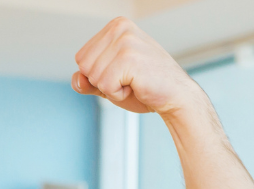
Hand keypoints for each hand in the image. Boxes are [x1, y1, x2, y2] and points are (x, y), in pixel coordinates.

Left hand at [71, 17, 201, 115]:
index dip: (98, 75)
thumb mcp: (109, 81)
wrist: (176, 97)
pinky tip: (137, 86)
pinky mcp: (129, 58)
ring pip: (93, 77)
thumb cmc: (144, 87)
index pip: (81, 58)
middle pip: (83, 67)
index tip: (122, 74)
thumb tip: (77, 79)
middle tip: (129, 79)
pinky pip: (105, 86)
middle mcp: (119, 28)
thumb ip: (88, 80)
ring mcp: (125, 41)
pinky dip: (118, 94)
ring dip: (111, 89)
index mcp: (115, 26)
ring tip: (134, 82)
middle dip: (102, 82)